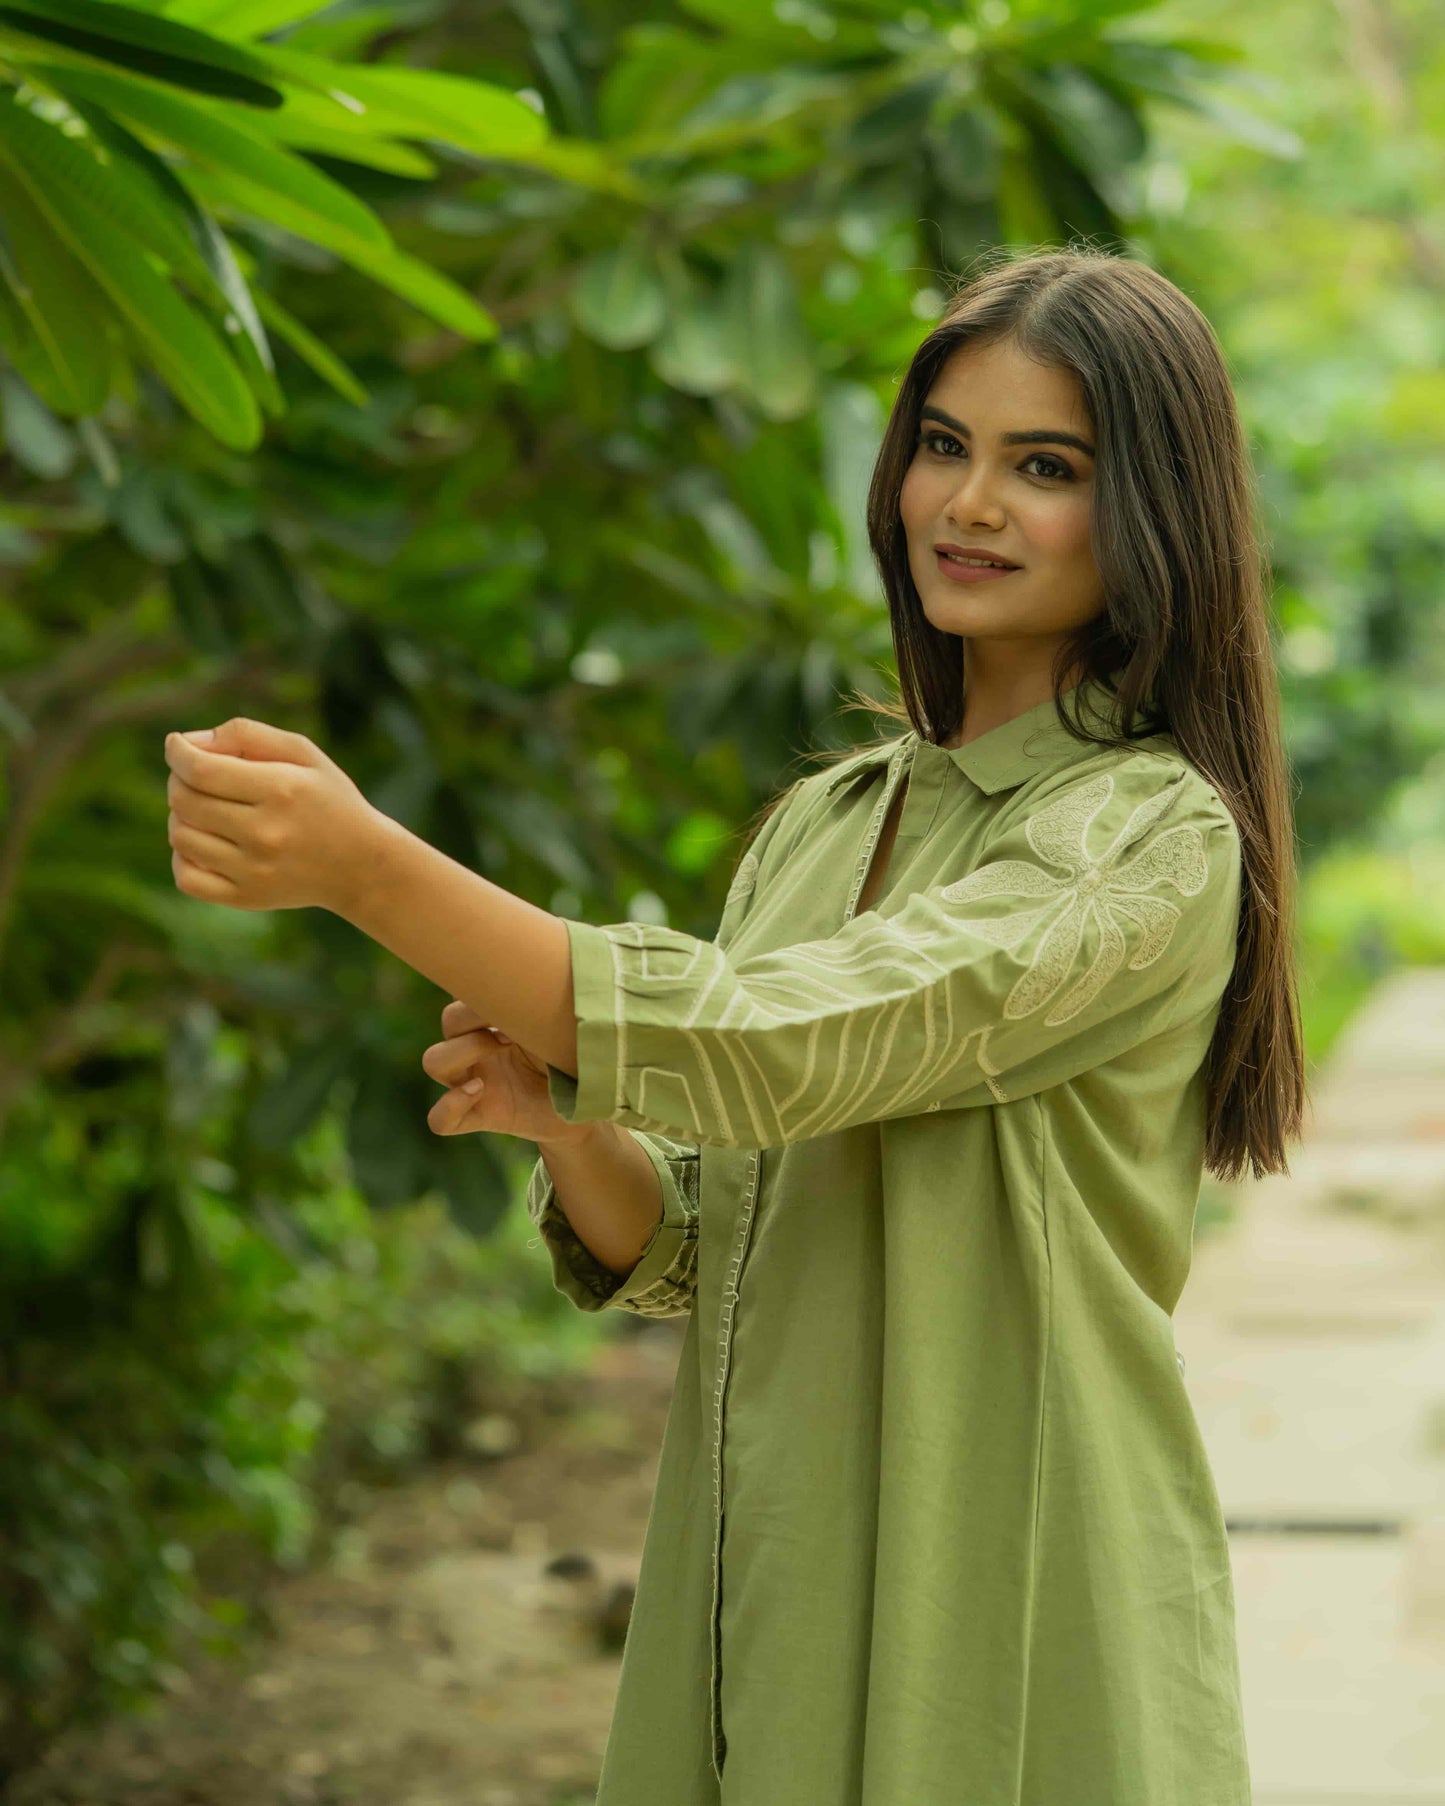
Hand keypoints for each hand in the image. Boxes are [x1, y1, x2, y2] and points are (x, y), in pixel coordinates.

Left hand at [164, 718, 387, 912]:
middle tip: (197, 777)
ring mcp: (255, 871)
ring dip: (181, 816)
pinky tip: (204, 843)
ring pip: (180, 836)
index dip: (177, 752)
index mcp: (281, 790)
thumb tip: (189, 743)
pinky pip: (187, 877)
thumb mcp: (303, 753)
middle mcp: (266, 833)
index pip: (200, 769)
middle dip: (179, 780)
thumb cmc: (327, 800)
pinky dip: (184, 856)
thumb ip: (247, 734)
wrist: (362, 865)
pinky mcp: (247, 898)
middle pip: (184, 800)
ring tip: (205, 810)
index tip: (177, 746)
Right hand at [422, 997, 594, 1145]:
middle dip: (474, 1019)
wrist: (594, 1103)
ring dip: (460, 1052)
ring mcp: (476, 1083)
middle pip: (449, 1021)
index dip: (478, 994)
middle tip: (513, 1032)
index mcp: (497, 1023)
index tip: (513, 1000)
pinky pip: (440, 1119)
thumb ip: (548, 1005)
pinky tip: (479, 1092)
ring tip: (499, 1052)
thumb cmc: (580, 1056)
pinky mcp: (481, 1117)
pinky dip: (449, 1107)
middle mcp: (481, 1050)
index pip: (469, 995)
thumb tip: (539, 974)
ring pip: (434, 1061)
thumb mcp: (565, 1025)